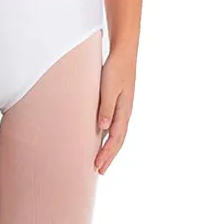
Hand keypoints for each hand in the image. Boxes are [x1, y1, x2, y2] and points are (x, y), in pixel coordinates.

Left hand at [94, 49, 135, 174]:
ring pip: (117, 135)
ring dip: (110, 149)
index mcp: (124, 110)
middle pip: (118, 140)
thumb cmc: (115, 68)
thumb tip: (104, 128)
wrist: (124, 52)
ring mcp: (123, 108)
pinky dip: (110, 137)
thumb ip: (106, 107)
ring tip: (101, 161)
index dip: (107, 153)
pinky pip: (116, 126)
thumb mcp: (109, 87)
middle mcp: (125, 112)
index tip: (98, 166)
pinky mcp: (119, 103)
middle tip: (99, 171)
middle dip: (109, 156)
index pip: (115, 138)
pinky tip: (104, 139)